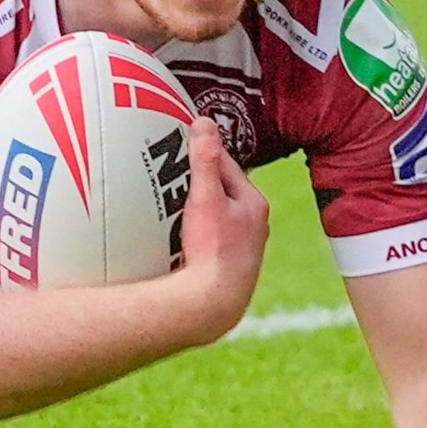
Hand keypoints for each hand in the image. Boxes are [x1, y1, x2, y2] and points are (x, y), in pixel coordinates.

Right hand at [172, 116, 268, 342]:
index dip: (203, 151)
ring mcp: (243, 247)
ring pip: (217, 216)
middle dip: (199, 181)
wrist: (213, 305)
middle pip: (222, 191)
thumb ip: (205, 160)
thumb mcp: (206, 198)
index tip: (181, 141)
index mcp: (255, 203)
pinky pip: (210, 238)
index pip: (227, 164)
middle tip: (171, 172)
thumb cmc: (213, 251)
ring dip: (197, 208)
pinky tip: (178, 238)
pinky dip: (196, 232)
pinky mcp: (229, 266)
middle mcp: (255, 225)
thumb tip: (204, 122)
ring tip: (172, 204)